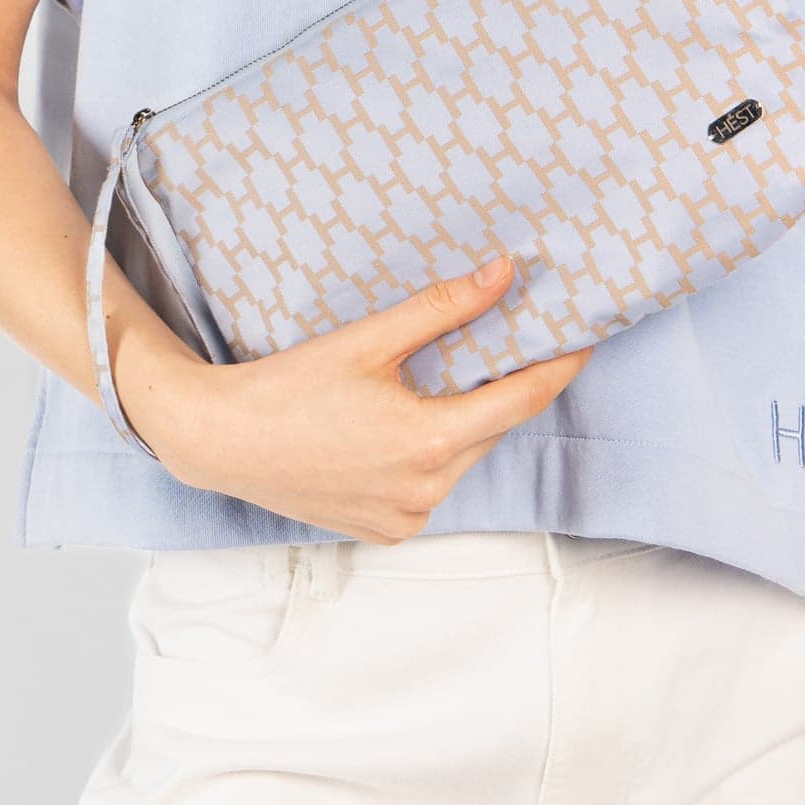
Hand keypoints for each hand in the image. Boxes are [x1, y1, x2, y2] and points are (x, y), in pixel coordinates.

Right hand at [119, 253, 592, 541]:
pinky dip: (428, 458)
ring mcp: (406, 518)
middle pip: (490, 429)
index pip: (521, 401)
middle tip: (507, 346)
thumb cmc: (289, 386)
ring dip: (460, 424)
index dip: (558, 367)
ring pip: (460, 460)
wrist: (219, 440)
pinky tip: (395, 429)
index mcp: (430, 444)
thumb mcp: (370, 340)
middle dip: (500, 390)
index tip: (585, 338)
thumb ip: (443, 308)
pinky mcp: (386, 531)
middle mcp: (426, 492)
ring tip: (434, 386)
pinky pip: (430, 488)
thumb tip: (504, 273)